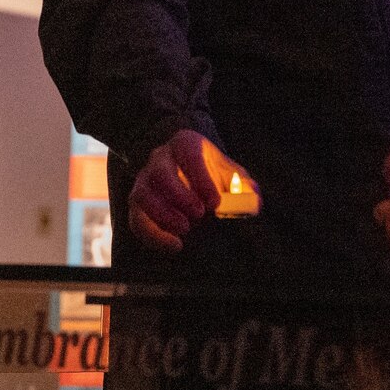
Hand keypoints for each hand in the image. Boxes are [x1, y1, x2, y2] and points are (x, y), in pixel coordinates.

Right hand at [127, 129, 255, 253]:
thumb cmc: (213, 173)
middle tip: (199, 214)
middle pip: (160, 173)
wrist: (190, 173)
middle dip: (179, 196)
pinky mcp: (137, 203)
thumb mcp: (232, 173)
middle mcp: (159, 158)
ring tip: (185, 230)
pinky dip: (152, 236)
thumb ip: (245, 186)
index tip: (215, 203)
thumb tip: (254, 202)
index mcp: (185, 144)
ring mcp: (144, 180)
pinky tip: (174, 246)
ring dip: (162, 215)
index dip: (201, 179)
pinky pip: (136, 219)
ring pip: (142, 195)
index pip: (188, 155)